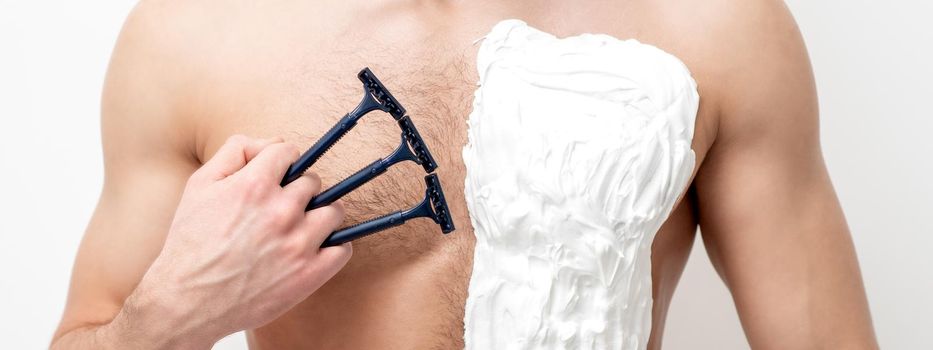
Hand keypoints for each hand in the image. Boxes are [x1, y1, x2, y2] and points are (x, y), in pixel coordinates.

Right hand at [127, 135, 350, 347]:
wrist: (187, 302)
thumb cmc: (191, 242)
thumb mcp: (200, 184)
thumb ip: (235, 151)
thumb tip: (272, 142)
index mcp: (254, 185)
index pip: (289, 152)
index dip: (281, 162)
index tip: (277, 175)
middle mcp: (280, 211)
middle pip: (313, 182)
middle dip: (298, 190)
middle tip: (281, 207)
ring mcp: (298, 244)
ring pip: (333, 211)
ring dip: (320, 215)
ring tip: (300, 227)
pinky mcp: (310, 275)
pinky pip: (343, 249)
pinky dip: (333, 247)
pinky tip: (313, 249)